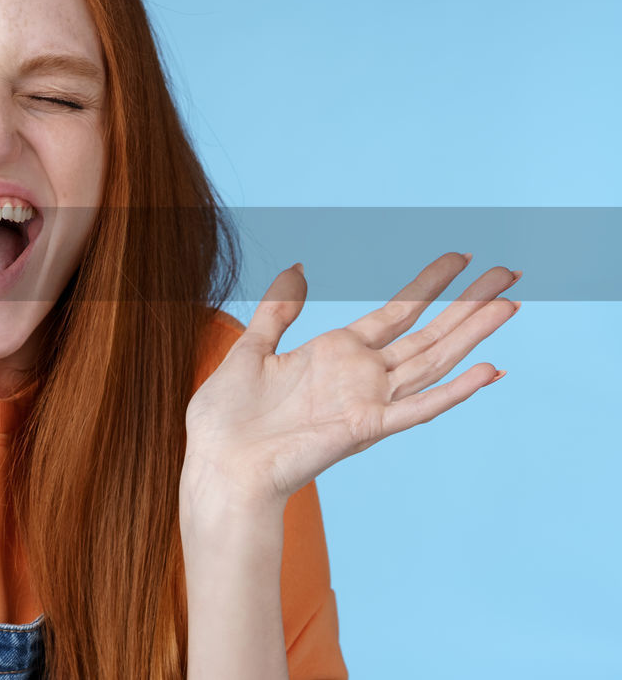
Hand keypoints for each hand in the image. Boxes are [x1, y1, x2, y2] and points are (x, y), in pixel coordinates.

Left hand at [182, 252, 519, 509]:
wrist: (217, 467)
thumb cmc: (227, 420)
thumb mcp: (251, 349)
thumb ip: (277, 311)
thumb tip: (297, 268)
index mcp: (335, 355)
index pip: (396, 313)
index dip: (428, 284)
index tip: (460, 257)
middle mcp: (359, 377)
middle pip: (427, 334)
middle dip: (468, 303)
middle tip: (509, 273)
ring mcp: (365, 403)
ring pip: (432, 362)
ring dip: (472, 335)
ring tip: (509, 305)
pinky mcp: (362, 429)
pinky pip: (416, 409)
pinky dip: (453, 392)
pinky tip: (488, 371)